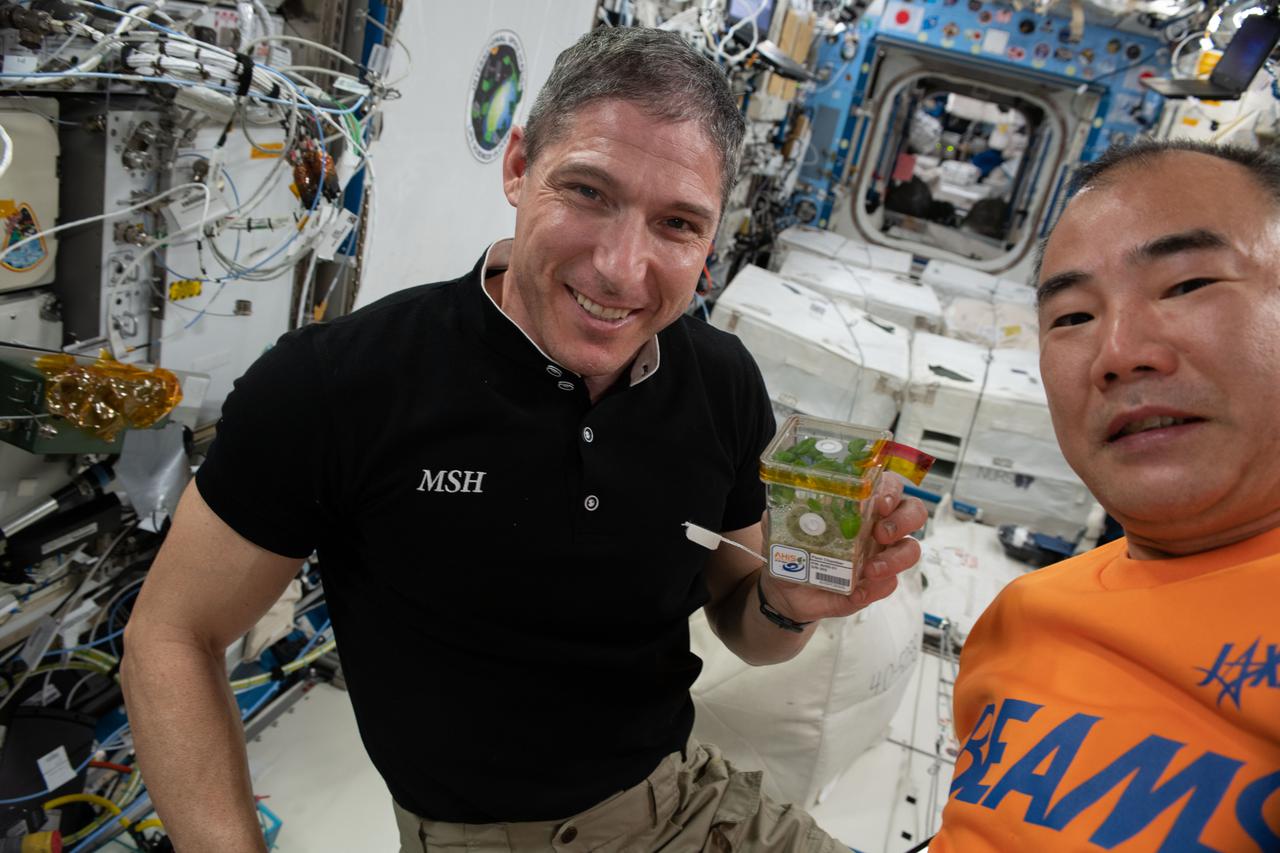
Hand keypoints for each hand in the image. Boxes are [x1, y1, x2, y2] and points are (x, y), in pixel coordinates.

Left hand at [761, 472, 927, 622]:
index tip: (879, 502)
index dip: (891, 490)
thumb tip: (778, 503)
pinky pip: (888, 586)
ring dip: (896, 559)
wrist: (785, 590)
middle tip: (881, 533)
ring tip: (870, 569)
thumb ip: (780, 513)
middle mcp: (876, 526)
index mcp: (859, 505)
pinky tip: (857, 592)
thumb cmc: (790, 549)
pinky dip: (876, 590)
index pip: (888, 486)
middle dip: (904, 520)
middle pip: (913, 512)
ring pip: (910, 550)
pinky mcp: (873, 585)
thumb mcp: (780, 527)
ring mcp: (879, 556)